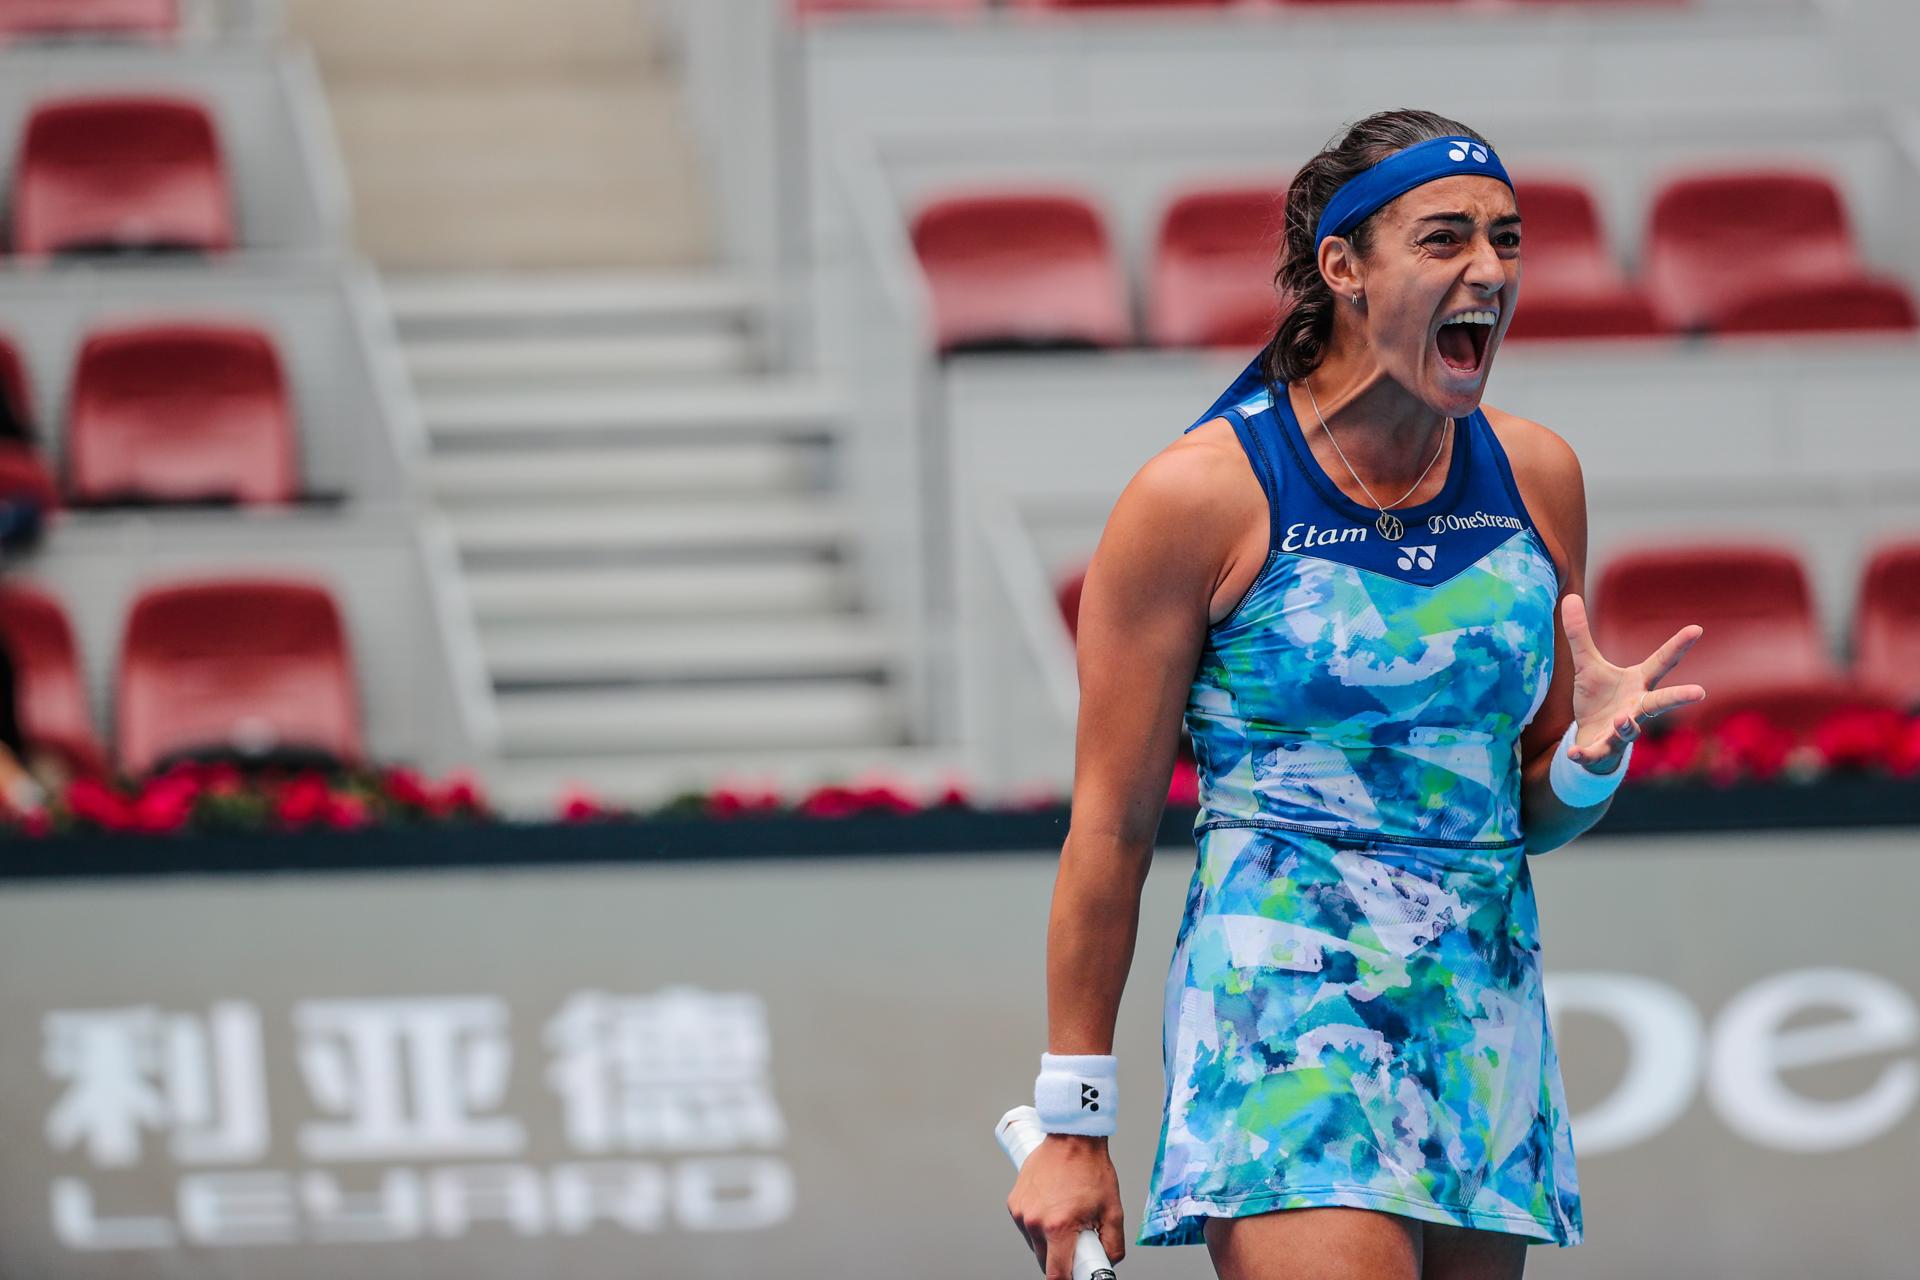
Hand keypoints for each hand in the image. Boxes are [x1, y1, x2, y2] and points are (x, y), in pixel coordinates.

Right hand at [1007, 1134, 1125, 1279]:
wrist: (1072, 1138)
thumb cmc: (1090, 1169)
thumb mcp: (1113, 1210)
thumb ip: (1113, 1244)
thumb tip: (1108, 1262)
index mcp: (1058, 1227)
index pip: (1056, 1274)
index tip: (1076, 1276)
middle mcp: (1034, 1221)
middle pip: (1045, 1261)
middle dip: (1061, 1258)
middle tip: (1077, 1241)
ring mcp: (1021, 1212)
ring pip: (1035, 1244)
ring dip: (1049, 1241)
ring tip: (1065, 1218)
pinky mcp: (1014, 1203)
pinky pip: (1027, 1226)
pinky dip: (1039, 1225)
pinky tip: (1052, 1208)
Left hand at [1559, 593, 1706, 772]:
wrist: (1592, 740)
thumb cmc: (1598, 700)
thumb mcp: (1587, 665)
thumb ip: (1579, 634)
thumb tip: (1571, 596)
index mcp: (1637, 684)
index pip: (1661, 662)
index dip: (1678, 646)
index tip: (1697, 628)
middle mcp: (1636, 708)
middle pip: (1660, 702)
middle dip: (1679, 697)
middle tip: (1699, 692)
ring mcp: (1622, 731)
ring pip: (1632, 730)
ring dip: (1629, 726)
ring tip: (1624, 719)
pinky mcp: (1603, 749)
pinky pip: (1595, 753)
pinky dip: (1585, 754)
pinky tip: (1573, 753)